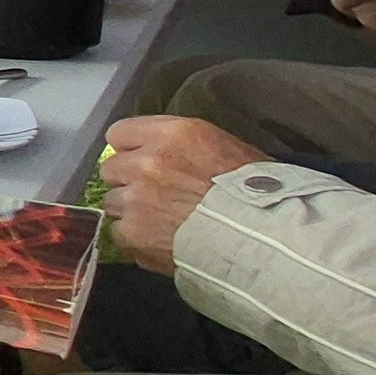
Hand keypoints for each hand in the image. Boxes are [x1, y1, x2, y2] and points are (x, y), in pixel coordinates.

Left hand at [98, 114, 264, 273]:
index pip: (119, 134)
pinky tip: (160, 240)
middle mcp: (146, 163)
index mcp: (171, 135)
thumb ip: (180, 145)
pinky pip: (118, 233)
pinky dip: (135, 239)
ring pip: (113, 203)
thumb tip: (160, 152)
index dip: (131, 149)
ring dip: (132, 211)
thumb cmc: (255, 192)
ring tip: (163, 221)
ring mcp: (136, 200)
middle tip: (157, 195)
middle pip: (111, 169)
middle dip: (129, 181)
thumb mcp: (224, 147)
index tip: (142, 160)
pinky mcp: (133, 233)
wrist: (264, 237)